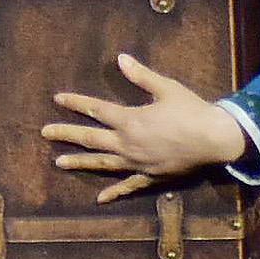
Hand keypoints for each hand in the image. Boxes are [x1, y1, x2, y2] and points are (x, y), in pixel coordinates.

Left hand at [43, 50, 247, 203]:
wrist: (214, 139)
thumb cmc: (192, 110)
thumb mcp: (166, 88)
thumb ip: (141, 75)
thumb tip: (121, 59)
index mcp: (130, 120)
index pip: (96, 110)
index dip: (76, 103)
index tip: (58, 100)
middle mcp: (128, 144)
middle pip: (91, 139)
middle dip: (66, 134)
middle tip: (45, 133)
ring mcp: (137, 163)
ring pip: (102, 164)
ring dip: (80, 162)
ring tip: (59, 163)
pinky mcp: (150, 176)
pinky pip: (128, 186)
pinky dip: (113, 192)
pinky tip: (100, 199)